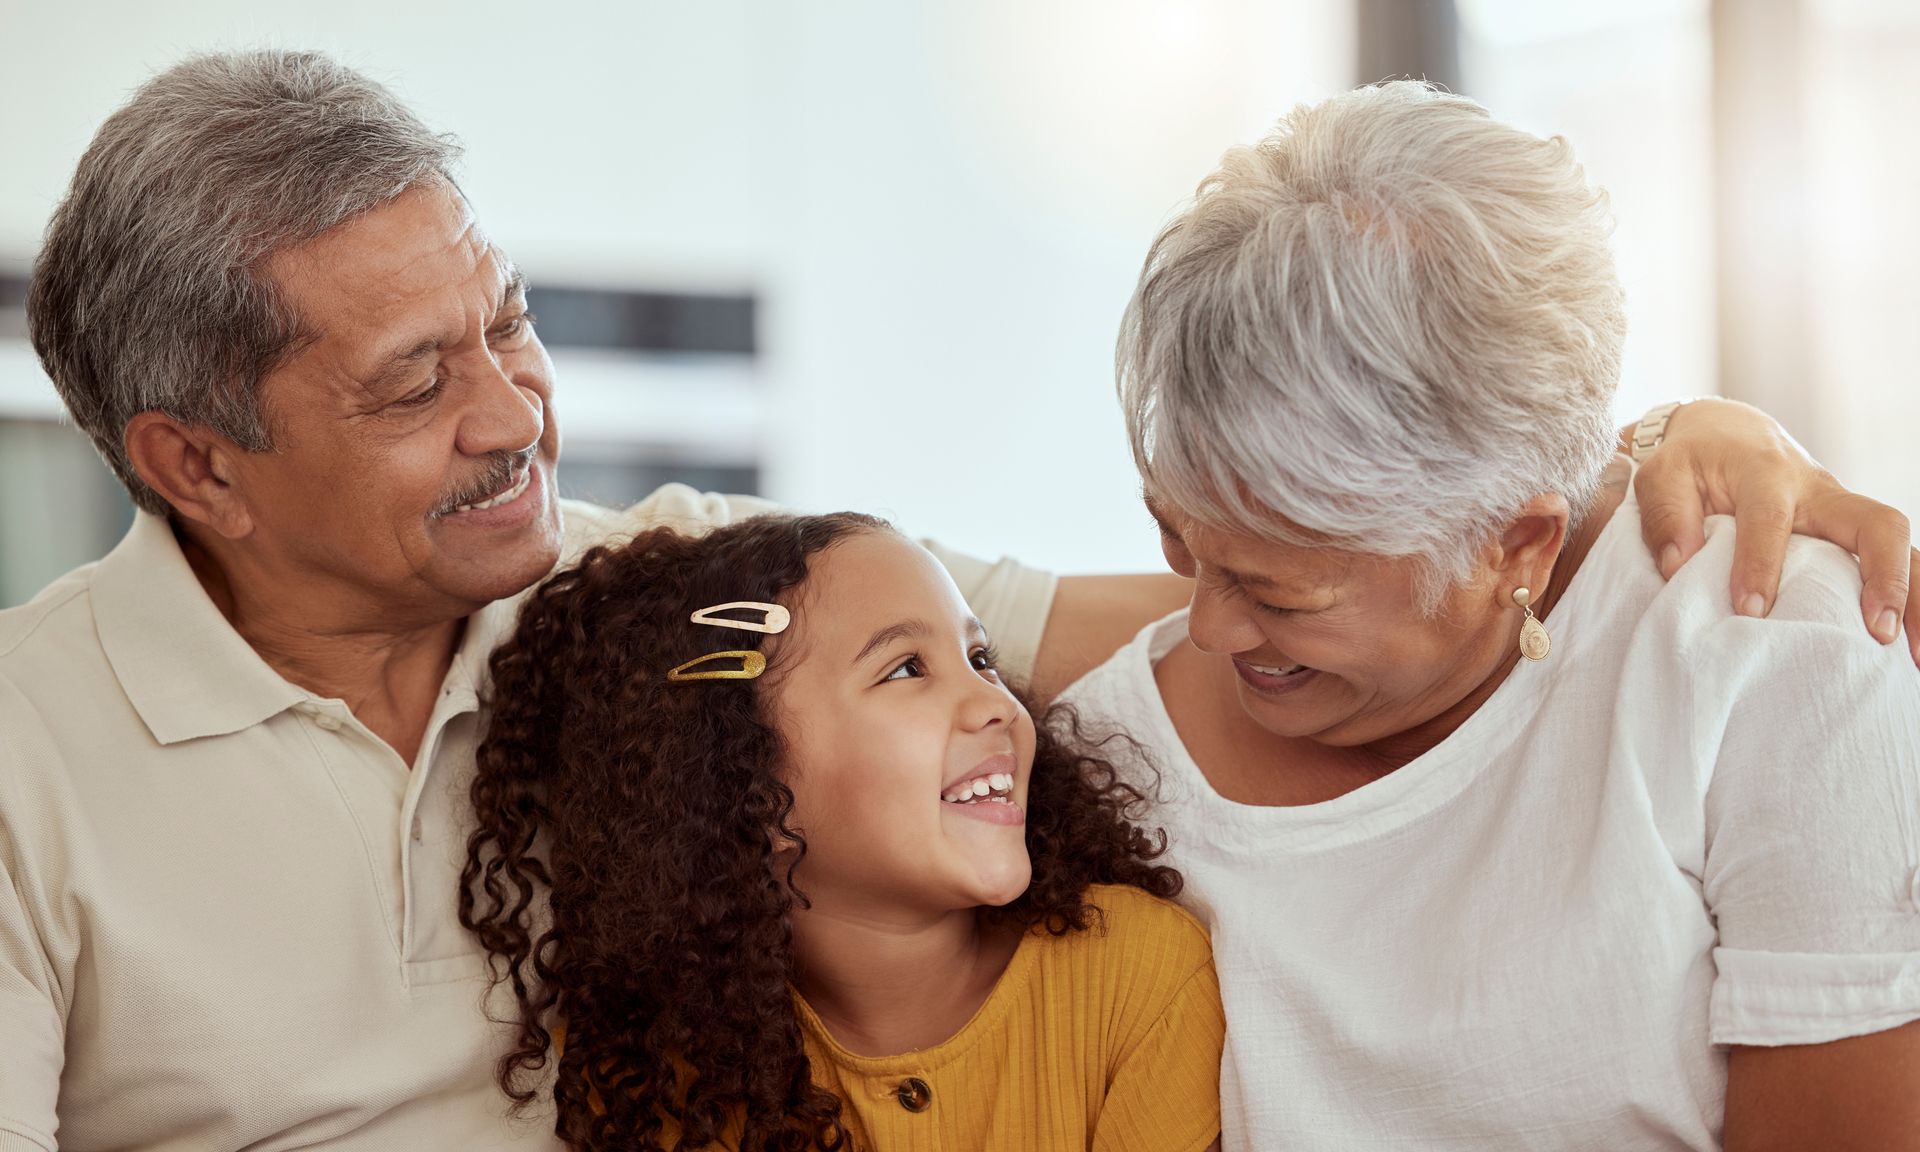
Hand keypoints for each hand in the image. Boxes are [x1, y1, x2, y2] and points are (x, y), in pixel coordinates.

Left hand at [1632, 397, 1917, 664]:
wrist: (1726, 434)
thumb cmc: (1692, 460)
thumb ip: (1666, 515)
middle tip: (1878, 633)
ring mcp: (1841, 511)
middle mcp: (1818, 490)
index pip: (1770, 519)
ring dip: (1913, 596)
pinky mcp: (1848, 530)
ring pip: (1896, 544)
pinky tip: (1907, 645)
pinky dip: (1906, 596)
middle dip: (1885, 577)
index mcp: (1765, 473)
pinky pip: (1889, 557)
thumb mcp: (1662, 473)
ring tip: (1915, 656)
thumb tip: (1678, 565)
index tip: (1750, 611)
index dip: (1760, 564)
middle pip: (1875, 523)